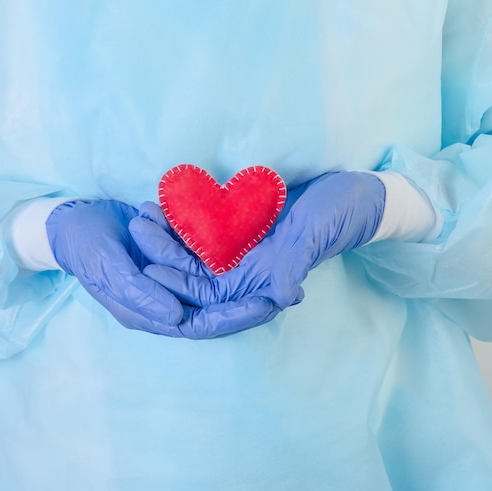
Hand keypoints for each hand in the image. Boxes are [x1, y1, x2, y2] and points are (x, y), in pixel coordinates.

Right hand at [46, 199, 276, 337]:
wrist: (71, 221)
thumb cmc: (85, 248)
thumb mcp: (109, 269)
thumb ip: (141, 294)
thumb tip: (178, 317)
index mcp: (149, 313)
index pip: (202, 324)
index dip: (235, 317)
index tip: (267, 305)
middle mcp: (164, 301)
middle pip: (216, 309)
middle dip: (250, 302)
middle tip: (286, 291)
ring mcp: (170, 280)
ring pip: (215, 286)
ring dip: (244, 281)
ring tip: (280, 272)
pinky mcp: (173, 259)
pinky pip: (205, 264)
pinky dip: (228, 258)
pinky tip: (254, 248)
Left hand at [130, 171, 385, 333]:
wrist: (353, 192)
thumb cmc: (340, 214)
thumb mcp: (316, 234)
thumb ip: (294, 265)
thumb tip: (283, 298)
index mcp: (261, 282)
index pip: (211, 297)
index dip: (179, 289)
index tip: (150, 273)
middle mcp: (246, 270)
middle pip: (194, 272)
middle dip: (163, 255)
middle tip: (138, 230)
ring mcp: (241, 247)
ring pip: (194, 248)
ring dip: (167, 234)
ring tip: (142, 211)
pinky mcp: (240, 223)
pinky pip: (204, 223)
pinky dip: (183, 214)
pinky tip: (162, 198)